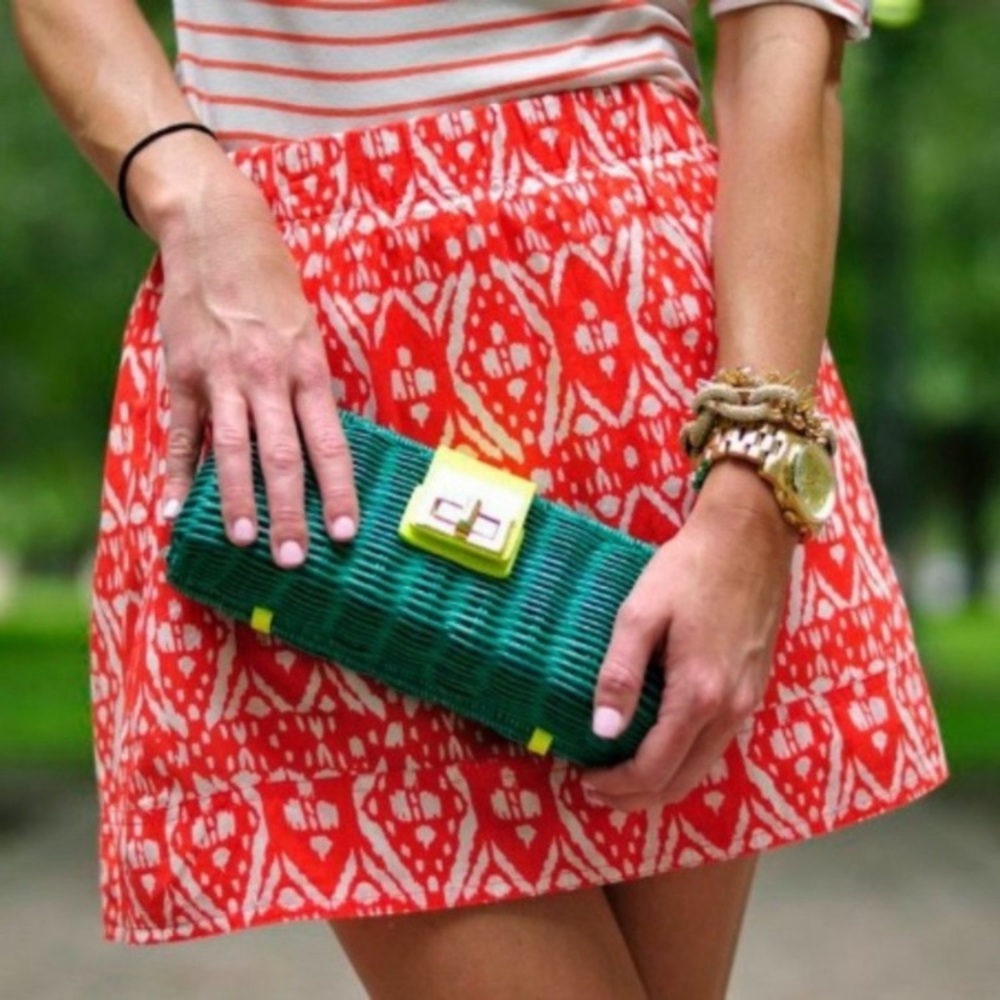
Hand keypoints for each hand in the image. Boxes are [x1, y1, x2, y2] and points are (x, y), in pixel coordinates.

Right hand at [155, 164, 358, 565]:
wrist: (219, 232)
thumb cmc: (274, 289)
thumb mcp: (309, 333)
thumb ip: (312, 389)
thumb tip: (324, 446)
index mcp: (307, 370)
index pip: (329, 444)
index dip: (338, 492)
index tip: (346, 533)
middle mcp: (267, 378)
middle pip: (282, 458)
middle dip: (289, 513)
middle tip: (293, 559)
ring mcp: (221, 377)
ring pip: (232, 451)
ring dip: (237, 500)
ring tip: (243, 542)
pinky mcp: (183, 374)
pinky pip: (183, 433)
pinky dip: (180, 474)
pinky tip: (178, 509)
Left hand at [583, 462, 796, 810]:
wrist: (748, 540)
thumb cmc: (688, 570)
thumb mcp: (640, 613)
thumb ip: (620, 674)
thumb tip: (601, 732)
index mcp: (698, 696)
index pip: (654, 769)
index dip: (617, 785)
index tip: (583, 779)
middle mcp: (729, 711)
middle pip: (681, 782)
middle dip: (636, 796)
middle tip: (596, 790)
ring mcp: (746, 703)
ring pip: (702, 768)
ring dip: (661, 782)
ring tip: (621, 776)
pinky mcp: (752, 690)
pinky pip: (716, 744)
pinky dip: (684, 760)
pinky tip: (659, 745)